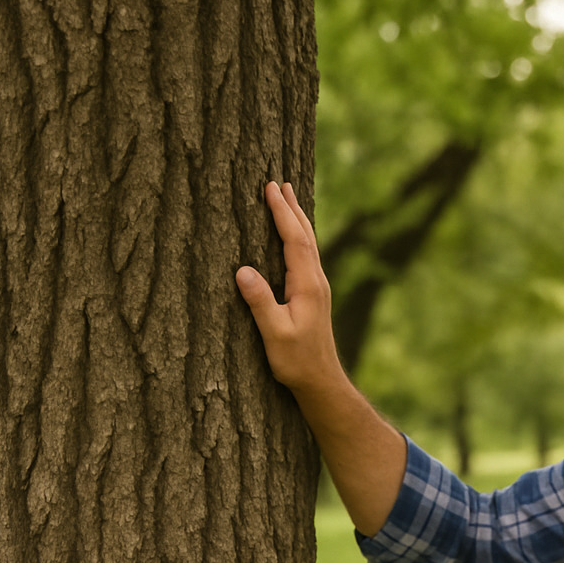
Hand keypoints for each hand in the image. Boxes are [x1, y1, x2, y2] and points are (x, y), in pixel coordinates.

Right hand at [235, 181, 345, 395]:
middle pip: (305, 235)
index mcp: (307, 285)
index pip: (294, 240)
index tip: (270, 188)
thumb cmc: (296, 361)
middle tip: (280, 181)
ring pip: (308, 244)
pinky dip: (299, 236)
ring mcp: (318, 287)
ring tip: (288, 198)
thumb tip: (242, 270)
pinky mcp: (315, 295)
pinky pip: (307, 255)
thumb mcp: (274, 334)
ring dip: (298, 219)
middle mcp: (317, 281)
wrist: (322, 380)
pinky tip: (295, 236)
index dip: (282, 213)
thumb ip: (260, 303)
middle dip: (292, 207)